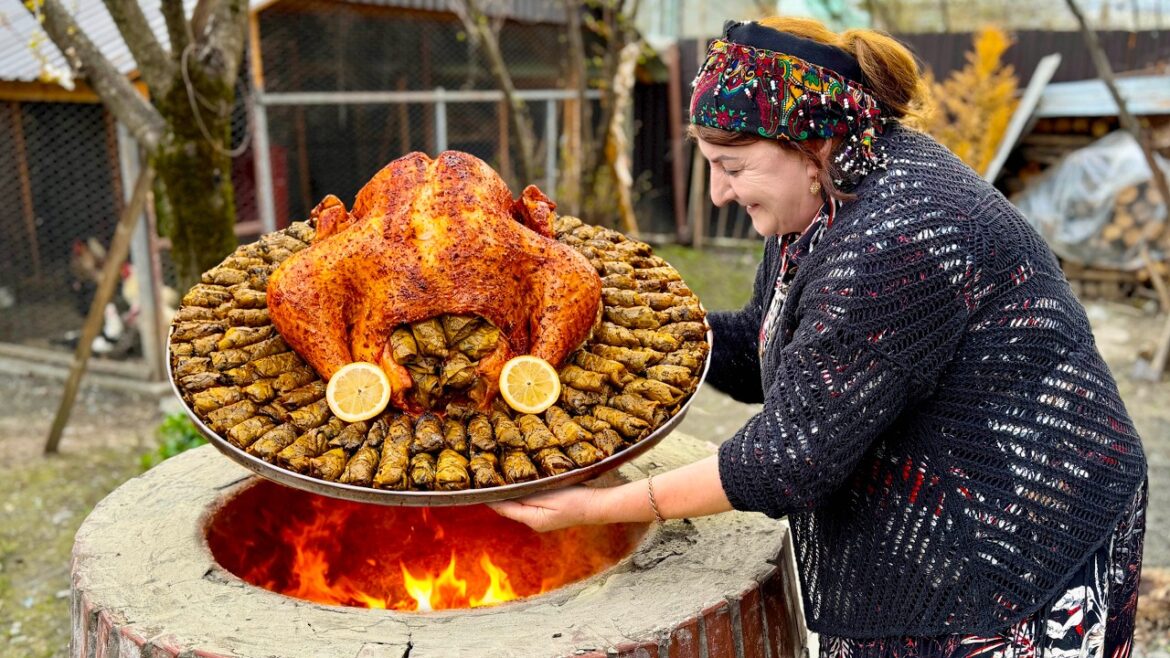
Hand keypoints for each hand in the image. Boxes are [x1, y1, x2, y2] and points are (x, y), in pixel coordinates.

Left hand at [487, 485, 605, 531]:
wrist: (598, 506)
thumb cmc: (575, 500)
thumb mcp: (549, 494)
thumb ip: (526, 495)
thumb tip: (505, 493)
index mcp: (532, 519)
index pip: (504, 508)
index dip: (490, 498)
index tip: (477, 488)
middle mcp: (534, 522)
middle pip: (510, 508)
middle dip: (499, 496)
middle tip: (486, 479)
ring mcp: (541, 520)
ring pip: (519, 506)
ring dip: (510, 495)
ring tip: (499, 480)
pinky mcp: (548, 514)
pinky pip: (529, 504)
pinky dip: (522, 495)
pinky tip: (520, 485)